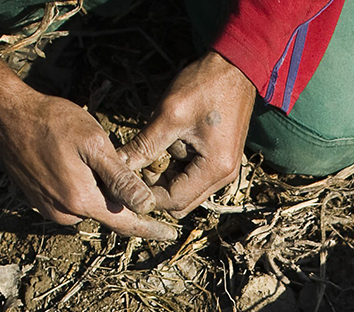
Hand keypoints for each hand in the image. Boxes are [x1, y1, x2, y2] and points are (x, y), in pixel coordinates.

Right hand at [0, 35, 176, 239]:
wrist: (5, 115)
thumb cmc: (52, 122)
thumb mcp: (94, 144)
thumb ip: (120, 178)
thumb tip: (145, 205)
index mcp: (81, 201)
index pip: (124, 223)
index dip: (149, 229)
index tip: (169, 234)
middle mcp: (63, 213)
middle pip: (107, 212)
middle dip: (120, 198)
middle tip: (120, 164)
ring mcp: (48, 209)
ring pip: (89, 205)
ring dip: (99, 190)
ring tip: (88, 158)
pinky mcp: (39, 201)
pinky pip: (71, 200)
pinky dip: (82, 187)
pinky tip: (74, 161)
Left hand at [119, 52, 256, 216]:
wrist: (235, 68)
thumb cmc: (205, 86)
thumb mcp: (169, 115)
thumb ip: (144, 145)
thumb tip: (118, 165)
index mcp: (215, 168)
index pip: (174, 200)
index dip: (145, 194)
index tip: (123, 180)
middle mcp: (224, 177)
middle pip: (181, 202)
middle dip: (154, 189)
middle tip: (133, 167)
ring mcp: (223, 170)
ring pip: (185, 191)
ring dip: (163, 178)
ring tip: (148, 151)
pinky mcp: (219, 161)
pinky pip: (192, 176)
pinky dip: (174, 168)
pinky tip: (164, 146)